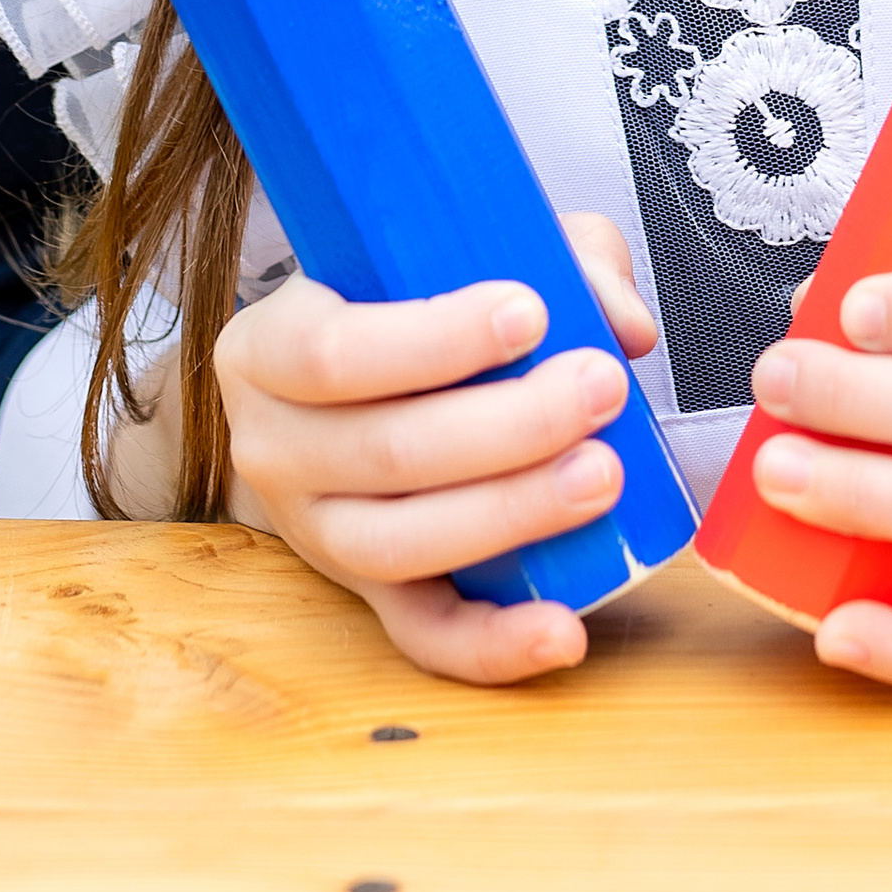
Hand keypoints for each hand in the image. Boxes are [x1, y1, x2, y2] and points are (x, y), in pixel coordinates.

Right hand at [212, 213, 658, 684]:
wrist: (323, 392)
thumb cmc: (399, 301)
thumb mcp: (447, 247)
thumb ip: (547, 256)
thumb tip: (623, 323)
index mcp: (268, 350)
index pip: (334, 353)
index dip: (435, 340)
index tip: (533, 312)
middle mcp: (274, 448)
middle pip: (386, 452)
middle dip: (508, 426)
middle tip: (601, 388)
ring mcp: (314, 532)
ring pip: (403, 544)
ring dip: (512, 514)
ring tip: (604, 476)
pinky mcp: (363, 595)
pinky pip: (422, 634)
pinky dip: (493, 645)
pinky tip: (564, 630)